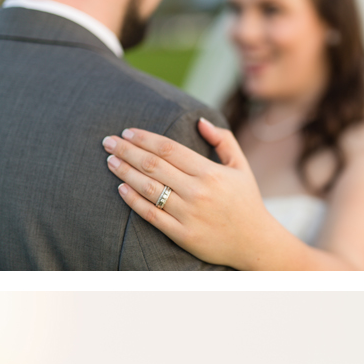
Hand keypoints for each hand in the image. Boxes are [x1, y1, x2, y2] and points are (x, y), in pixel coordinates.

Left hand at [101, 119, 268, 267]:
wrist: (255, 242)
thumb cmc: (246, 201)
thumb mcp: (241, 166)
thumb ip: (223, 140)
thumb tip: (200, 120)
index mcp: (210, 172)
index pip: (169, 149)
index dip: (145, 138)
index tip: (127, 131)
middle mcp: (197, 191)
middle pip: (154, 165)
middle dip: (127, 151)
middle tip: (108, 141)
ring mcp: (188, 214)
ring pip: (149, 188)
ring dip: (125, 172)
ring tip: (110, 161)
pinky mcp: (182, 234)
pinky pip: (151, 215)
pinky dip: (133, 200)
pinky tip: (121, 188)